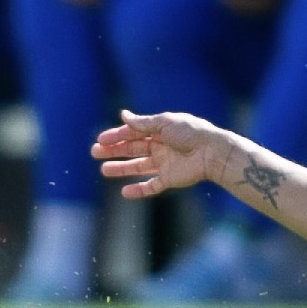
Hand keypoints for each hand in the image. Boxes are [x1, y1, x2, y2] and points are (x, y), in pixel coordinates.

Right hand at [94, 109, 242, 200]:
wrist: (212, 153)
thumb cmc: (191, 133)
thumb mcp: (165, 123)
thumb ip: (143, 122)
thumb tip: (123, 115)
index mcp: (160, 130)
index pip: (134, 133)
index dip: (117, 136)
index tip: (100, 140)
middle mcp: (161, 146)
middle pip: (133, 149)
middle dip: (114, 151)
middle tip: (94, 152)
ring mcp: (165, 163)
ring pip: (138, 167)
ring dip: (121, 169)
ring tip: (104, 170)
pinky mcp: (170, 179)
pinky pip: (151, 186)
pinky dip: (138, 190)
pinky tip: (124, 191)